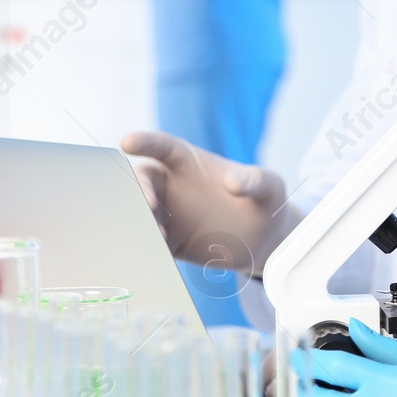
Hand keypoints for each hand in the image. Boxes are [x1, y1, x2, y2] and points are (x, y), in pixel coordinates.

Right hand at [120, 130, 302, 274]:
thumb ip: (254, 180)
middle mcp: (171, 186)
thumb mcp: (269, 186)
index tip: (127, 142)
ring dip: (141, 222)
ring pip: (139, 214)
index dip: (144, 143)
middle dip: (138, 190)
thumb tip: (232, 182)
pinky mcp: (168, 242)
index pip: (161, 147)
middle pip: (142, 181)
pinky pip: (150, 243)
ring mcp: (167, 214)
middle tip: (151, 206)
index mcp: (188, 162)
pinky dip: (148, 247)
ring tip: (160, 236)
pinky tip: (158, 255)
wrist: (264, 240)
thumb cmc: (265, 202)